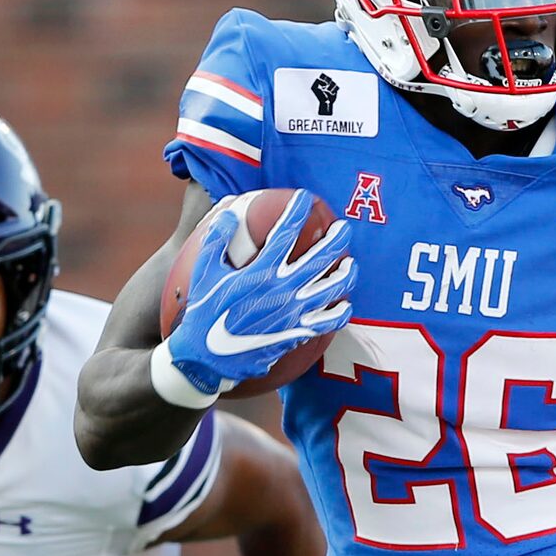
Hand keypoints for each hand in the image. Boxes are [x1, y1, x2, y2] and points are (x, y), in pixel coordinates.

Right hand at [162, 191, 355, 399]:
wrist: (208, 357)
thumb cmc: (204, 312)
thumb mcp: (205, 272)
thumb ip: (216, 240)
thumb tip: (228, 214)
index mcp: (260, 271)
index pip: (285, 233)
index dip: (297, 212)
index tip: (305, 198)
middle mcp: (282, 289)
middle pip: (320, 258)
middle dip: (337, 240)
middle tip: (345, 228)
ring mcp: (293, 312)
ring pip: (332, 289)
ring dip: (346, 274)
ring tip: (352, 264)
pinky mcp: (297, 333)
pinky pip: (328, 322)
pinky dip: (340, 312)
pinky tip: (345, 304)